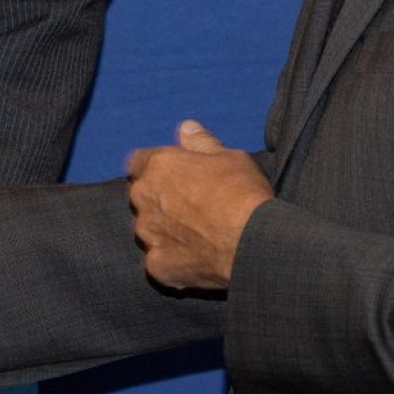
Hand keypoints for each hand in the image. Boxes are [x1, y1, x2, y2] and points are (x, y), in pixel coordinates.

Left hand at [124, 120, 272, 289]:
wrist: (253, 242)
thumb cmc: (243, 193)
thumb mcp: (229, 157)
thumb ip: (201, 143)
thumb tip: (186, 127)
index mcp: (158, 166)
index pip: (139, 162)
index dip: (157, 168)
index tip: (175, 176)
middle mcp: (144, 198)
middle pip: (142, 196)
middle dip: (159, 199)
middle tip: (193, 207)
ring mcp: (148, 234)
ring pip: (148, 229)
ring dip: (164, 230)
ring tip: (198, 236)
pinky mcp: (157, 265)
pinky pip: (158, 260)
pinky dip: (172, 260)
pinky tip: (196, 259)